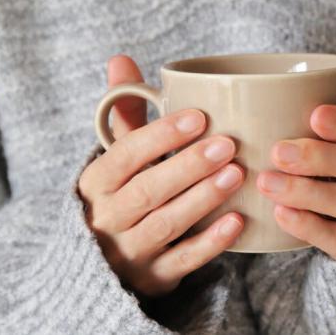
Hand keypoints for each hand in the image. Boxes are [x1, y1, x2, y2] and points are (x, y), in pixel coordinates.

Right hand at [78, 55, 245, 296]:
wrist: (103, 261)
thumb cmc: (121, 193)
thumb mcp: (116, 157)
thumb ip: (125, 115)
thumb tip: (121, 59)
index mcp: (96, 182)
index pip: (124, 155)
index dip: (160, 135)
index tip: (198, 117)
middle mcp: (107, 217)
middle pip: (147, 190)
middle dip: (188, 165)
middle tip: (228, 144)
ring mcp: (130, 251)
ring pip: (166, 224)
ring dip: (203, 198)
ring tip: (238, 173)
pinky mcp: (154, 276)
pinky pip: (183, 261)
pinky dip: (210, 243)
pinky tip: (238, 221)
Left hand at [256, 104, 335, 260]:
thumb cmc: (323, 174)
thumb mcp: (323, 148)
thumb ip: (301, 128)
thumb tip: (248, 99)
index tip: (315, 115)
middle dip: (320, 157)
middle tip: (278, 152)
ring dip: (306, 191)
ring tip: (267, 183)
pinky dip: (309, 226)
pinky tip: (281, 214)